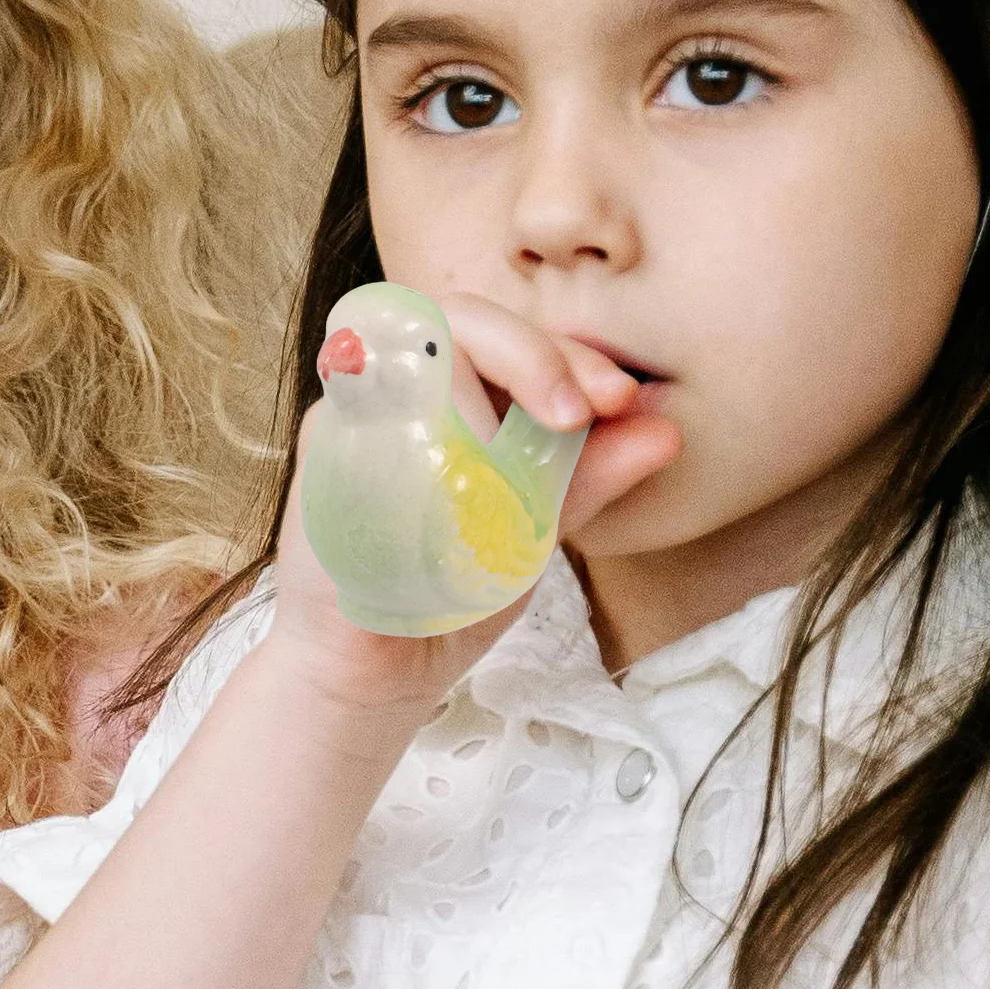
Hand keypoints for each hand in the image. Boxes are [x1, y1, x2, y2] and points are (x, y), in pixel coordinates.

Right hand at [264, 292, 681, 721]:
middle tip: (578, 412)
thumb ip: (593, 477)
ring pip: (409, 353)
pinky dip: (415, 441)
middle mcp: (404, 385)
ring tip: (512, 471)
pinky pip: (360, 410)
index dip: (569, 351)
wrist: (381, 670)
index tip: (619, 399)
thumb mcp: (538, 528)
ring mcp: (355, 412)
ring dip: (474, 402)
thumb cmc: (456, 588)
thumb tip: (668, 433)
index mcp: (463, 390)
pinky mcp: (322, 453)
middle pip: (460, 318)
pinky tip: (452, 488)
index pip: (515, 333)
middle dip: (531, 355)